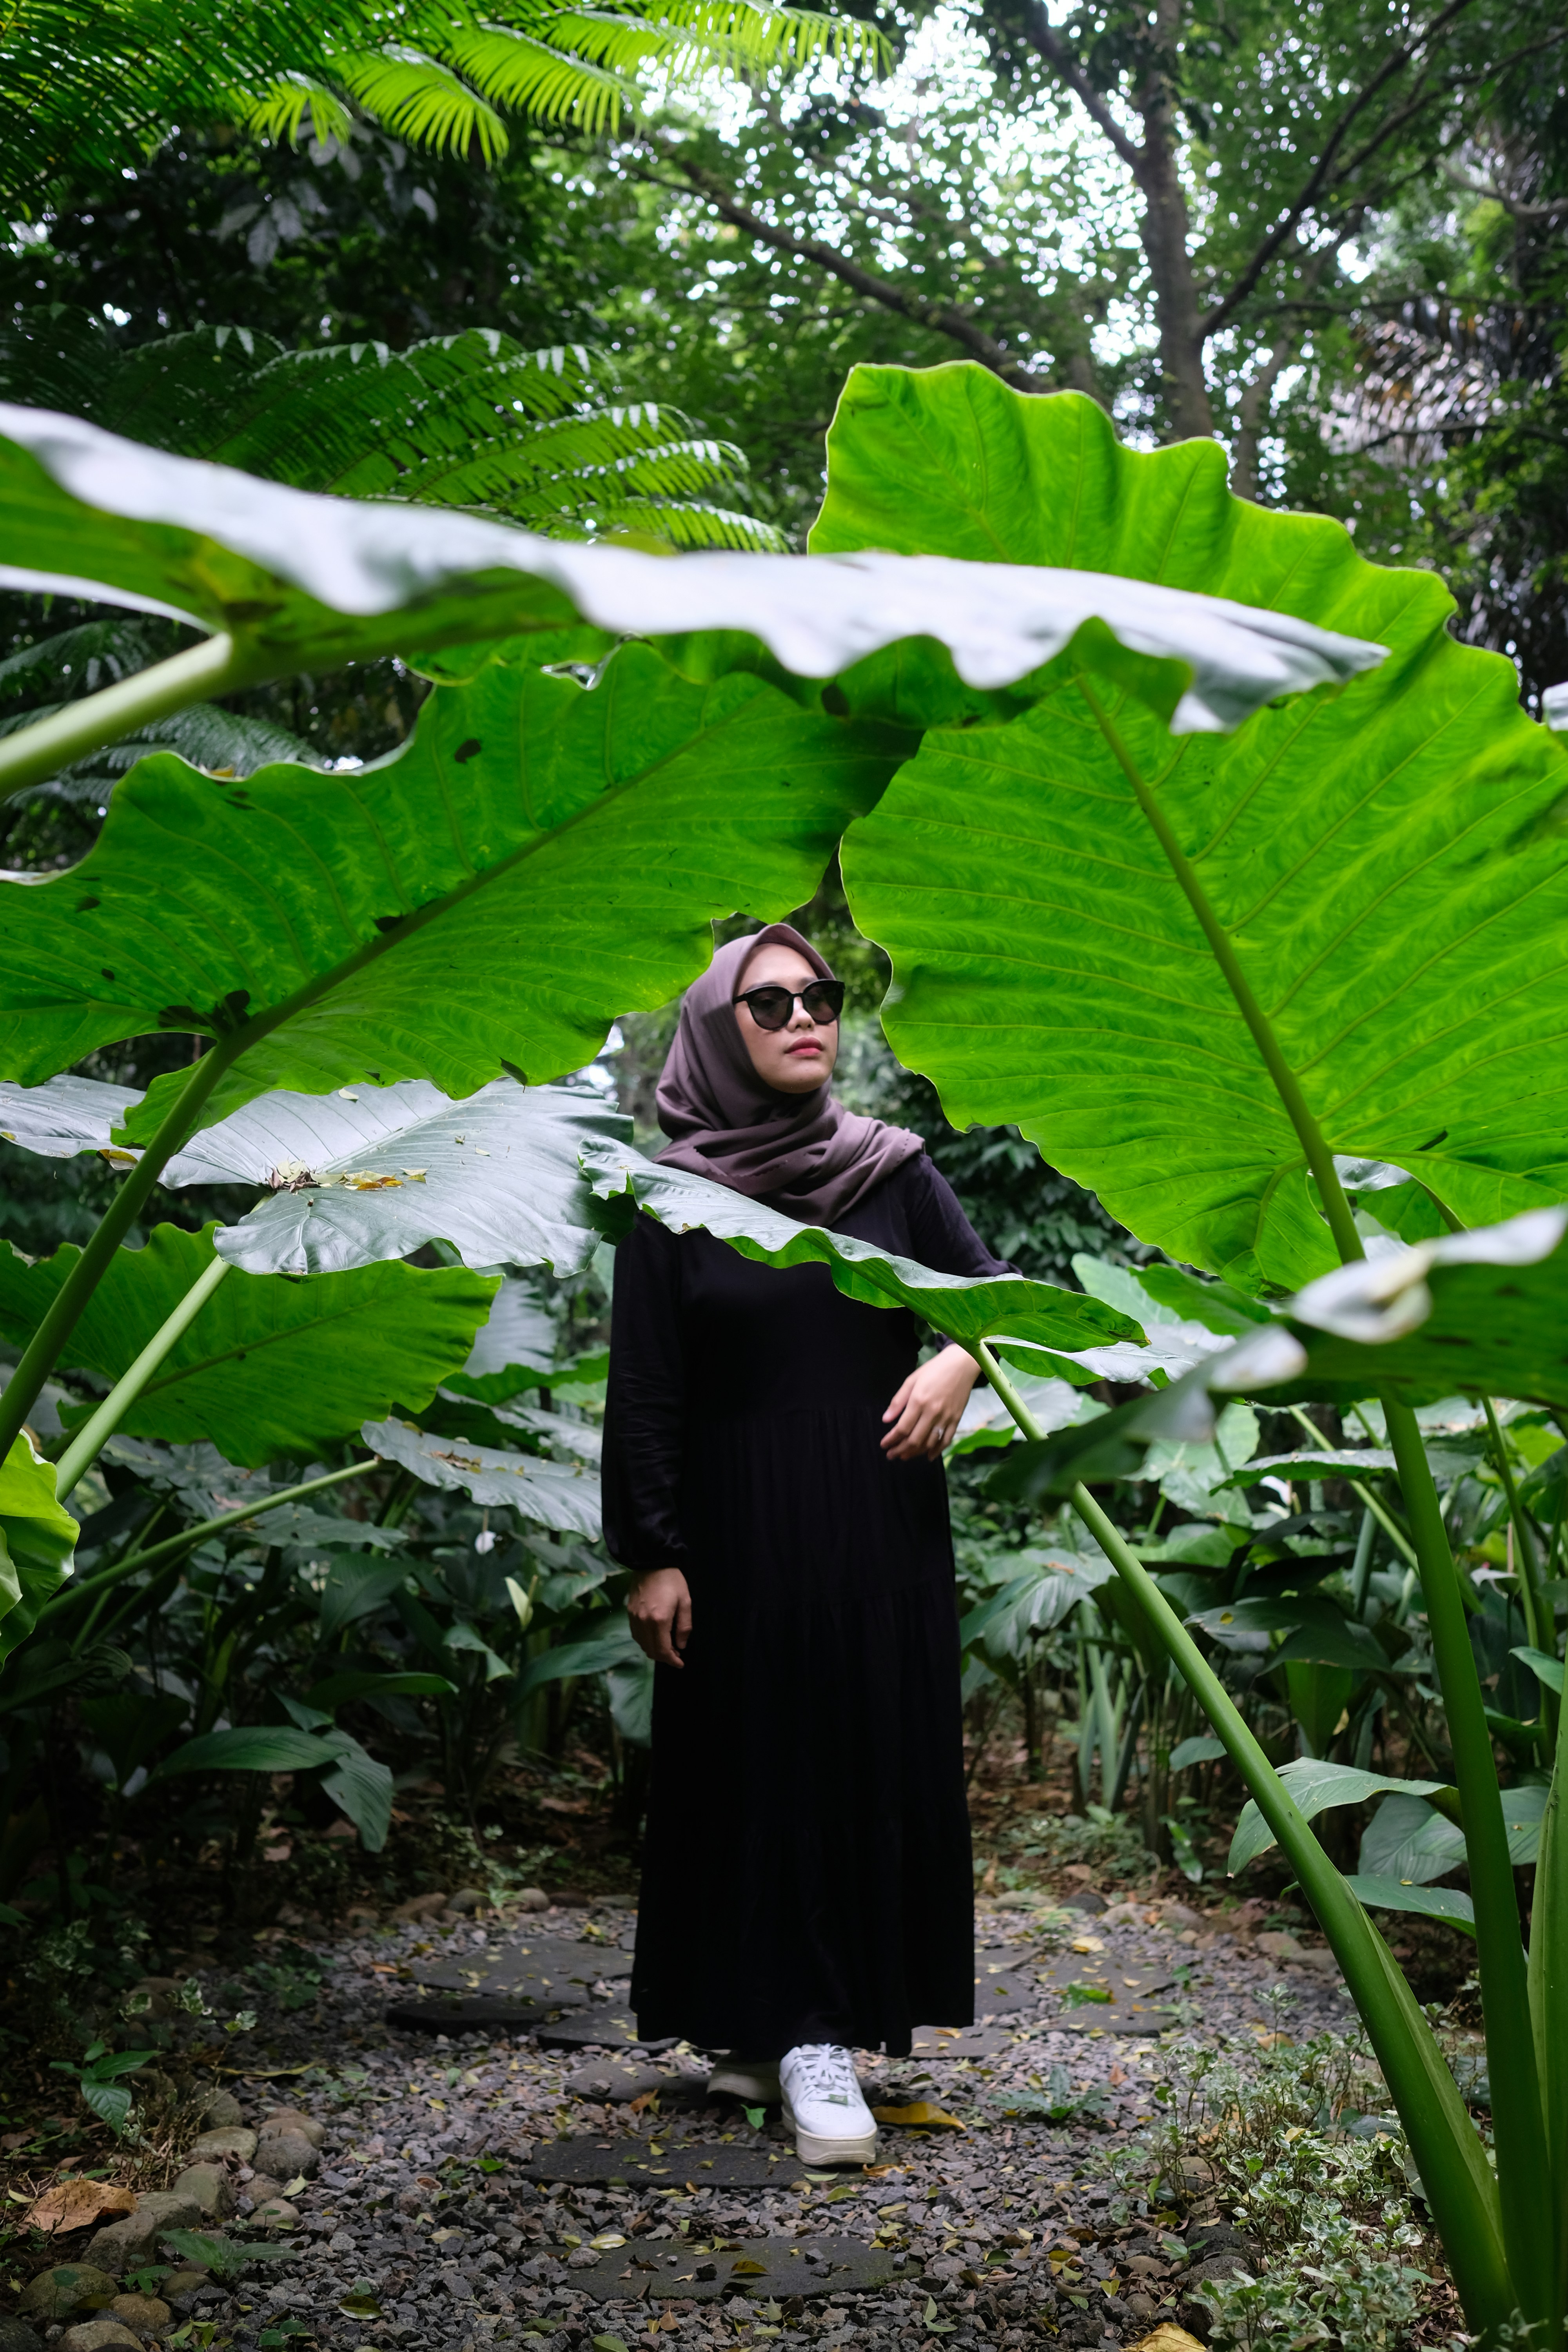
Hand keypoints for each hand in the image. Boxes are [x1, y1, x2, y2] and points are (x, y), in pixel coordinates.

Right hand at [628, 1566, 691, 1666]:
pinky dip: (645, 1641)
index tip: (680, 1663)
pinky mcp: (629, 1613)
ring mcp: (634, 1618)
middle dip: (664, 1657)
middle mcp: (643, 1622)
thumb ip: (684, 1626)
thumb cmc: (672, 1581)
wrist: (651, 1561)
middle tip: (675, 1655)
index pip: (663, 1650)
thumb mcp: (685, 1602)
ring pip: (642, 1644)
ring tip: (666, 1647)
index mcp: (659, 1620)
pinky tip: (653, 1637)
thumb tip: (681, 1645)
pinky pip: (635, 1634)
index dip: (672, 1660)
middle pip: (651, 1650)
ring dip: (654, 1650)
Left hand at [881, 1346, 980, 1460]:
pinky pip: (946, 1439)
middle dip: (900, 1450)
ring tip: (905, 1456)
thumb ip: (898, 1401)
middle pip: (915, 1439)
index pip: (902, 1428)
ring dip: (915, 1453)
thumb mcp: (911, 1380)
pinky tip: (928, 1456)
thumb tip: (885, 1420)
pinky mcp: (956, 1419)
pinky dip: (937, 1450)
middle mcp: (933, 1412)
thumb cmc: (934, 1369)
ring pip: (929, 1442)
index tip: (884, 1445)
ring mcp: (946, 1417)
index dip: (891, 1440)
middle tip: (891, 1455)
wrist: (962, 1364)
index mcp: (919, 1401)